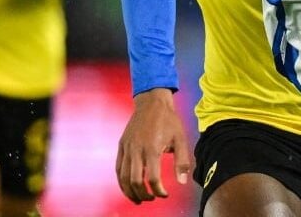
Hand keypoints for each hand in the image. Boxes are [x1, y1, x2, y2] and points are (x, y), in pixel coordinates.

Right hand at [115, 88, 192, 203]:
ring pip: (123, 177)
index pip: (153, 178)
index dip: (159, 191)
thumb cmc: (168, 120)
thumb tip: (182, 182)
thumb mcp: (181, 138)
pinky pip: (118, 168)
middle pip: (135, 181)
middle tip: (152, 198)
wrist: (152, 102)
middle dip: (143, 194)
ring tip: (139, 199)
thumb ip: (182, 161)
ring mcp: (127, 147)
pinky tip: (128, 187)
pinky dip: (121, 181)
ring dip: (130, 192)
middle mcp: (137, 149)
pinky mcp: (122, 145)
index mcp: (152, 148)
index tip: (165, 194)